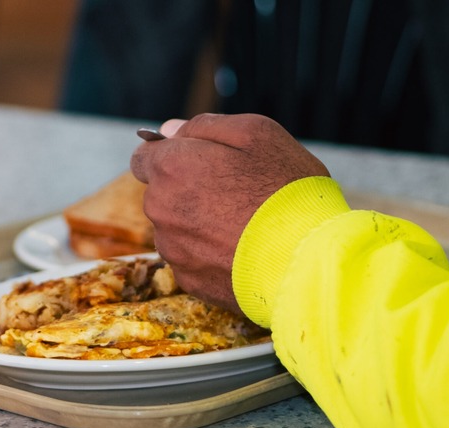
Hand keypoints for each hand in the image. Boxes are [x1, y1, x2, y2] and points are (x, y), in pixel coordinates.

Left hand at [130, 113, 328, 312]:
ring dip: (198, 224)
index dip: (169, 157)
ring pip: (176, 229)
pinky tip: (241, 251)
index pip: (143, 158)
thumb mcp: (256, 134)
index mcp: (171, 167)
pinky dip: (209, 254)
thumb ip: (204, 126)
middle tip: (234, 194)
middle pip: (161, 194)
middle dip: (187, 190)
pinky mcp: (188, 280)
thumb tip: (168, 130)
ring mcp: (172, 248)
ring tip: (242, 226)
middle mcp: (160, 208)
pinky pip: (191, 259)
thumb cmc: (285, 190)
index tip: (195, 162)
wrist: (305, 261)